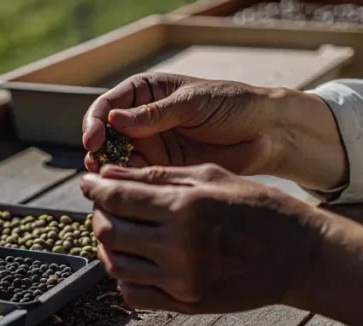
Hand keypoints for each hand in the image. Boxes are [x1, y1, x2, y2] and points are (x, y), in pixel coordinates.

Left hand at [80, 164, 362, 325]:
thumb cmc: (258, 208)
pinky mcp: (186, 304)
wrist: (300, 256)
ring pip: (115, 266)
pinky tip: (135, 260)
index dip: (95, 189)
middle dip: (99, 215)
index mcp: (186, 209)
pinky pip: (133, 295)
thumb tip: (109, 173)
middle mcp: (179, 248)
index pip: (117, 198)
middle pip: (110, 233)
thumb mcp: (212, 178)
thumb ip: (159, 176)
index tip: (89, 183)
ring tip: (117, 232)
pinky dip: (124, 277)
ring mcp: (182, 281)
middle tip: (105, 206)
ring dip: (107, 248)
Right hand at [81, 73, 347, 191]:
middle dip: (98, 151)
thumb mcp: (193, 104)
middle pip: (106, 137)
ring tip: (108, 183)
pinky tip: (126, 194)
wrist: (267, 132)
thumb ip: (155, 114)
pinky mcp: (163, 171)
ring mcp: (151, 146)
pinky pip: (137, 179)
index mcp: (146, 94)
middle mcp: (142, 120)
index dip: (95, 122)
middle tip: (97, 167)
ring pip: (117, 161)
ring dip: (109, 172)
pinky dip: (128, 186)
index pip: (107, 106)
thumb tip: (115, 120)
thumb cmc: (234, 106)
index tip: (94, 139)